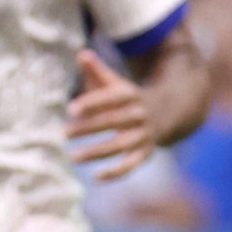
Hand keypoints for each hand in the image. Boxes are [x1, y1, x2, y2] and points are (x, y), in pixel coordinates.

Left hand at [68, 50, 164, 175]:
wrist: (168, 112)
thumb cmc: (130, 97)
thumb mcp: (117, 83)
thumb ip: (98, 70)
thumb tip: (81, 54)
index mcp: (131, 95)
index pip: (111, 98)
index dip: (92, 103)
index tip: (70, 109)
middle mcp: (139, 115)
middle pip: (113, 121)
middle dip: (89, 128)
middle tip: (64, 133)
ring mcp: (144, 135)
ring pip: (120, 145)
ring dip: (97, 152)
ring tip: (74, 157)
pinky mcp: (146, 152)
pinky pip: (131, 164)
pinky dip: (116, 172)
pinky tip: (97, 177)